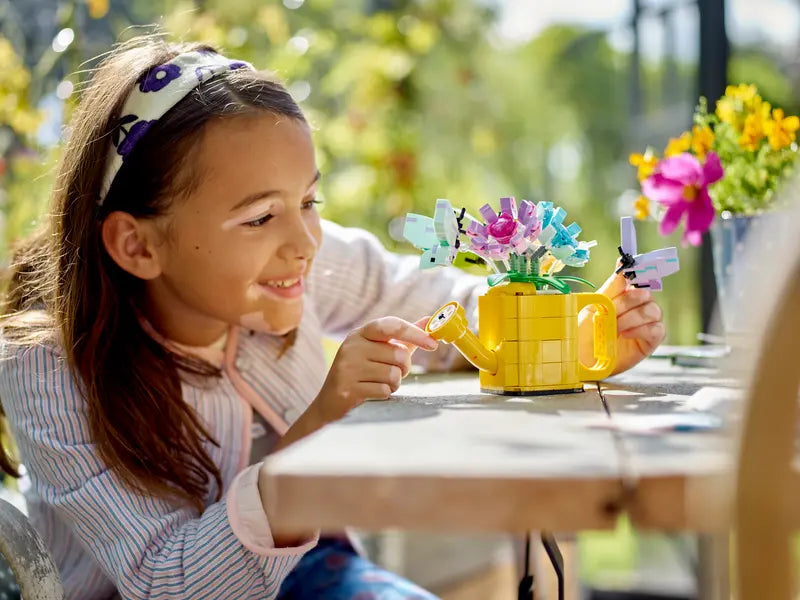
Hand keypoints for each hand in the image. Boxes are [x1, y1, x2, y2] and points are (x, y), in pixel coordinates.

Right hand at [313, 316, 436, 422]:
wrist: (330, 402)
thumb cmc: (362, 372)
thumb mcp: (380, 350)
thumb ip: (405, 337)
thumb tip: (430, 320)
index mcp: (361, 333)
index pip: (391, 326)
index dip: (415, 333)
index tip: (433, 344)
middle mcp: (352, 346)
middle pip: (398, 354)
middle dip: (404, 368)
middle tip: (394, 372)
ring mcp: (348, 367)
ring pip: (393, 374)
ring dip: (394, 383)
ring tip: (380, 382)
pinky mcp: (348, 389)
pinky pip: (384, 390)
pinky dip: (385, 393)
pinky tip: (372, 393)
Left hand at [579, 271, 665, 375]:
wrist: (582, 357)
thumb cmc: (586, 332)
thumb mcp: (595, 306)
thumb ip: (611, 287)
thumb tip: (622, 263)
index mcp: (624, 295)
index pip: (637, 277)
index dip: (637, 270)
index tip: (629, 266)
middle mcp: (638, 306)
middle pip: (645, 294)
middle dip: (626, 302)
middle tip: (610, 313)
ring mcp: (646, 323)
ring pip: (653, 310)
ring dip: (632, 317)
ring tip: (615, 327)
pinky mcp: (650, 340)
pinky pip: (657, 329)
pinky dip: (640, 330)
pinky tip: (625, 335)